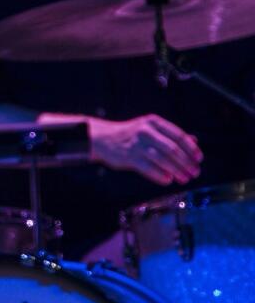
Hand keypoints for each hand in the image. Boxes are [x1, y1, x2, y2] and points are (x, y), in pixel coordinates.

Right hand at [86, 113, 202, 184]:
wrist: (102, 138)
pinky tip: (168, 180)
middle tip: (195, 172)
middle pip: (172, 149)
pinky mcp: (129, 157)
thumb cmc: (130, 134)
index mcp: (153, 122)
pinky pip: (148, 168)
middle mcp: (145, 131)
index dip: (191, 148)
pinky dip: (160, 175)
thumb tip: (194, 141)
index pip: (178, 135)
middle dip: (186, 163)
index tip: (199, 159)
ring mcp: (136, 144)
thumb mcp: (150, 128)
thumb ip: (171, 134)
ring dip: (176, 171)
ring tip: (185, 178)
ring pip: (162, 160)